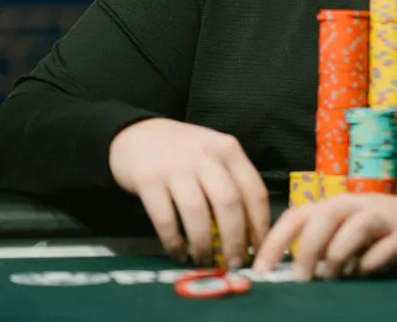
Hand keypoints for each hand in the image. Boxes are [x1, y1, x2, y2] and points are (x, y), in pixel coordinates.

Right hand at [108, 119, 271, 267]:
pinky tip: (178, 253)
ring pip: (198, 213)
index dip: (260, 226)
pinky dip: (174, 241)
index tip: (259, 250)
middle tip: (234, 264)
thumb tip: (250, 233)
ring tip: (205, 262)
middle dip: (235, 240)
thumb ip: (232, 183)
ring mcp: (176, 166)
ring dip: (204, 244)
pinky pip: (165, 218)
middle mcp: (206, 156)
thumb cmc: (182, 152)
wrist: (136, 133)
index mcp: (229, 150)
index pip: (254, 191)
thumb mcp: (214, 156)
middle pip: (229, 203)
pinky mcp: (148, 179)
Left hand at [253, 194, 396, 280]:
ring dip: (337, 256)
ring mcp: (383, 218)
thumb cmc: (390, 233)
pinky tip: (367, 273)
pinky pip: (383, 250)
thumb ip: (327, 250)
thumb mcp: (354, 237)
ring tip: (332, 279)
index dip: (275, 241)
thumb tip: (295, 275)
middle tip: (299, 281)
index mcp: (338, 205)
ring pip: (352, 228)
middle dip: (306, 250)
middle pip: (323, 217)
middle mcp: (357, 205)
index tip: (261, 270)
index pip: (297, 215)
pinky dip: (370, 265)